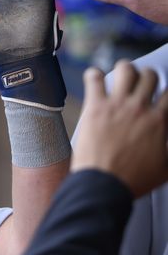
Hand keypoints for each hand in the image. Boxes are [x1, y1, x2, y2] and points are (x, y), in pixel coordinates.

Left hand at [72, 61, 167, 197]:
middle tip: (138, 86)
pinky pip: (95, 78)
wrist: (103, 185)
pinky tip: (94, 80)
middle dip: (145, 78)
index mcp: (159, 121)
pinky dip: (94, 75)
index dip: (165, 93)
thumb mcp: (166, 167)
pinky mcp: (95, 107)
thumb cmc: (133, 180)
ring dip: (124, 70)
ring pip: (126, 69)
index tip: (158, 97)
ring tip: (119, 77)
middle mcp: (140, 108)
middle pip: (150, 75)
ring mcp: (117, 105)